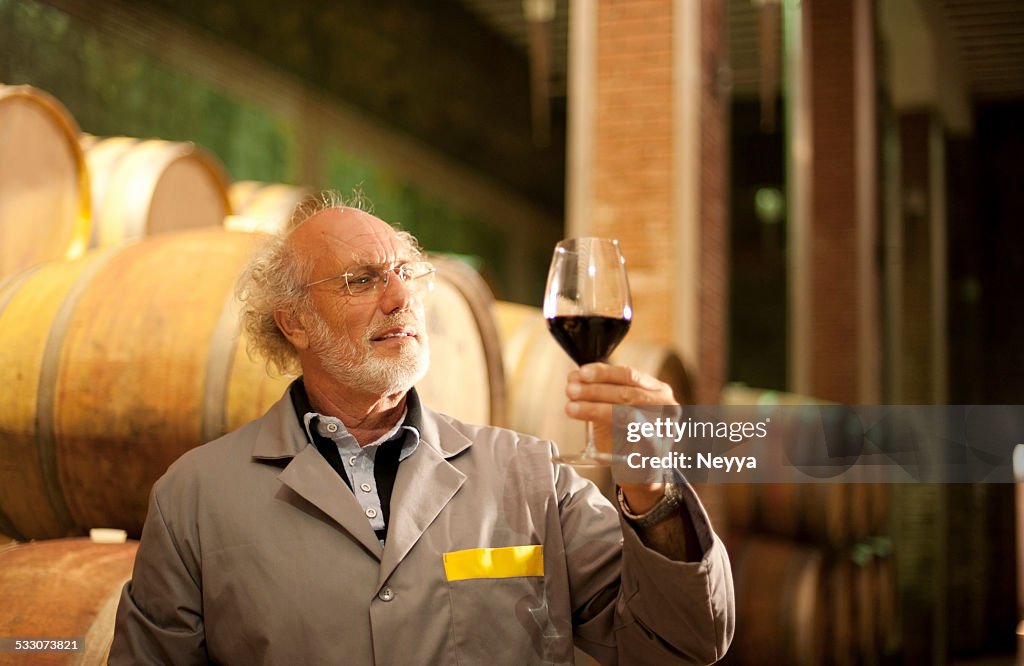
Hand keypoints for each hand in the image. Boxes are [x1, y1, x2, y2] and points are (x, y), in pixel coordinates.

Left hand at [565, 363, 677, 509]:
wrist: (640, 473)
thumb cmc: (626, 438)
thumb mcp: (613, 411)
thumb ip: (598, 394)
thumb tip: (573, 377)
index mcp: (656, 390)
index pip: (628, 375)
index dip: (602, 372)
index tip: (579, 373)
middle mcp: (666, 404)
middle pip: (626, 392)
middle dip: (594, 390)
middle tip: (570, 390)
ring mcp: (664, 426)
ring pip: (628, 410)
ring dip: (596, 407)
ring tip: (572, 407)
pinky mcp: (657, 448)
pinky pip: (639, 433)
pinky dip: (624, 425)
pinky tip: (606, 418)